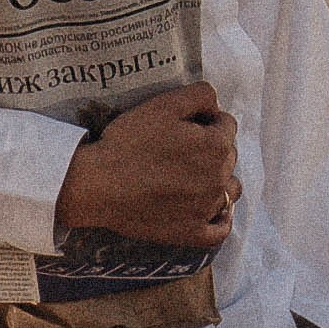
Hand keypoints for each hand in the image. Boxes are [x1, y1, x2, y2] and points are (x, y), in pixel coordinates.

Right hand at [56, 85, 239, 250]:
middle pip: (229, 156)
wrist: (98, 184)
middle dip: (212, 148)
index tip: (184, 126)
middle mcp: (219, 178)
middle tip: (181, 149)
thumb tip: (215, 107)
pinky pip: (221, 230)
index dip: (207, 121)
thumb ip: (199, 95)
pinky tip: (211, 211)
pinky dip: (220, 219)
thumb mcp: (164, 104)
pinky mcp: (192, 232)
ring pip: (230, 191)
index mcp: (216, 145)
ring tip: (192, 178)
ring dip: (219, 181)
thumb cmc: (129, 142)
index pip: (227, 125)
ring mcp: (207, 208)